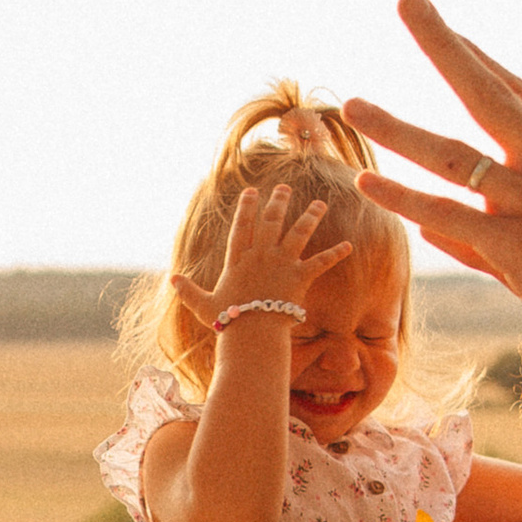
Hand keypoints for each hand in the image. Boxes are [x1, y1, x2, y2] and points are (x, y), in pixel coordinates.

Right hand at [192, 181, 354, 330]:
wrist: (252, 333)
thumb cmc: (228, 322)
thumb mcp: (202, 305)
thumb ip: (188, 290)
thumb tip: (171, 279)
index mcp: (238, 260)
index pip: (243, 227)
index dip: (247, 208)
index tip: (251, 191)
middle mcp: (261, 255)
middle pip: (271, 222)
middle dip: (278, 202)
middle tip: (284, 188)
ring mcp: (281, 264)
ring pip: (298, 233)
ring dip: (310, 216)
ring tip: (319, 204)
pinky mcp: (300, 277)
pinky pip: (321, 262)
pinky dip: (336, 254)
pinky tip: (349, 245)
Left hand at [347, 0, 521, 380]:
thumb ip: (486, 233)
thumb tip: (430, 223)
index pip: (519, 94)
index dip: (477, 59)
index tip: (444, 29)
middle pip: (490, 92)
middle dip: (444, 44)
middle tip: (408, 0)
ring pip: (453, 154)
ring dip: (397, 128)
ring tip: (353, 105)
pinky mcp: (520, 247)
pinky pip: (448, 214)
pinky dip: (403, 198)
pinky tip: (366, 183)